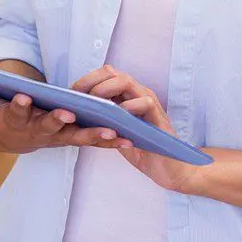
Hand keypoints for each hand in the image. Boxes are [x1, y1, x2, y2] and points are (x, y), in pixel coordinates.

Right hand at [0, 84, 129, 154]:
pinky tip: (126, 136)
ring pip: (76, 137)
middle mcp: (39, 131)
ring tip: (111, 130)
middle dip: (57, 120)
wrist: (10, 136)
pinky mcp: (73, 136)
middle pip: (49, 127)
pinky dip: (108, 140)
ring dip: (93, 135)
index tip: (22, 98)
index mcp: (17, 121)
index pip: (16, 113)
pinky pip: (91, 140)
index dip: (19, 106)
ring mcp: (58, 136)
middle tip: (67, 114)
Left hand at [72, 65, 197, 192]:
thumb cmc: (140, 147)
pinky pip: (144, 102)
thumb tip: (76, 110)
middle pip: (113, 73)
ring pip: (127, 81)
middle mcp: (138, 92)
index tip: (71, 91)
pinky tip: (118, 115)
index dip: (87, 79)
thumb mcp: (115, 130)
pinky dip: (129, 105)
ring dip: (107, 89)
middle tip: (79, 95)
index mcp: (127, 93)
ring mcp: (149, 103)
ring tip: (94, 102)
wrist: (169, 167)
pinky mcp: (158, 117)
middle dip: (92, 80)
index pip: (105, 74)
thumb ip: (102, 117)